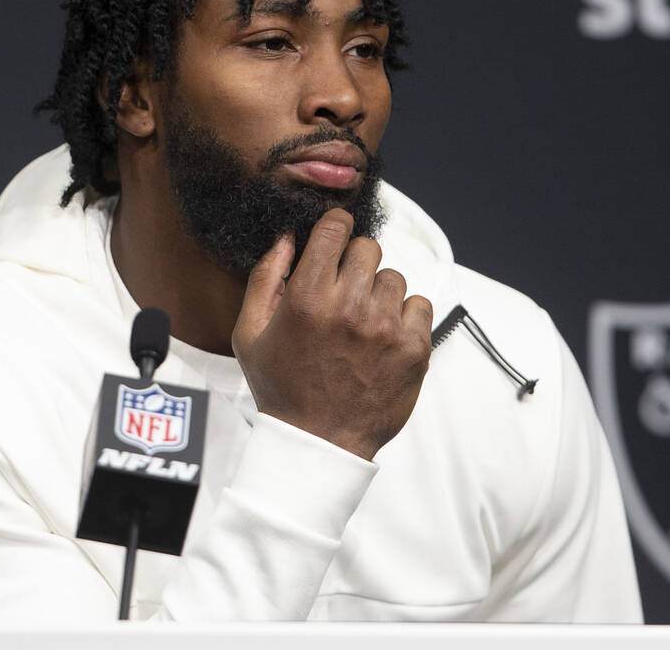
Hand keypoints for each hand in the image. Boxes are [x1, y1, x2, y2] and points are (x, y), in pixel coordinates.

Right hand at [231, 209, 432, 460]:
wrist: (319, 443)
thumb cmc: (281, 388)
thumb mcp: (250, 334)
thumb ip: (265, 277)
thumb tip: (287, 236)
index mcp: (306, 298)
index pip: (335, 229)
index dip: (336, 227)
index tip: (335, 237)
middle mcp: (349, 307)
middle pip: (368, 247)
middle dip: (354, 262)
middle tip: (343, 291)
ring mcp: (386, 328)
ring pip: (393, 277)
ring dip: (378, 292)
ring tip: (361, 323)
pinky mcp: (414, 349)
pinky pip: (419, 304)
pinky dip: (404, 316)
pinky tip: (382, 338)